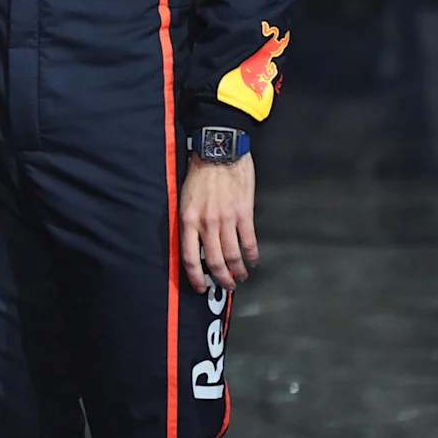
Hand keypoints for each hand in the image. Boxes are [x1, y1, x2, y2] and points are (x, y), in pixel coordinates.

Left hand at [181, 155, 255, 294]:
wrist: (219, 150)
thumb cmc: (200, 171)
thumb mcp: (184, 198)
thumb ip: (189, 221)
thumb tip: (194, 243)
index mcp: (188, 220)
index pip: (189, 257)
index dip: (195, 276)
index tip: (201, 287)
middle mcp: (206, 223)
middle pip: (213, 261)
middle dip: (221, 279)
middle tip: (226, 286)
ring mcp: (226, 219)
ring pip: (232, 255)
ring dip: (238, 270)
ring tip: (240, 277)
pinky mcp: (244, 213)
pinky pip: (248, 240)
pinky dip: (252, 254)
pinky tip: (253, 260)